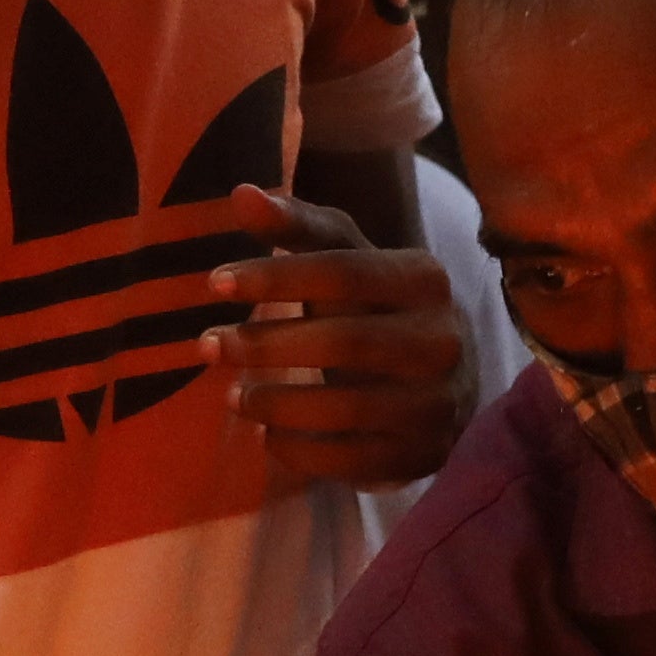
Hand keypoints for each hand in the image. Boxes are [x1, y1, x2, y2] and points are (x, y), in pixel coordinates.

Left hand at [201, 186, 463, 489]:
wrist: (444, 379)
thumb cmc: (378, 308)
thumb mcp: (346, 259)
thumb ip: (297, 228)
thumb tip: (240, 194)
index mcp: (423, 278)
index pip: (343, 271)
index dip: (276, 276)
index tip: (214, 282)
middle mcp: (442, 339)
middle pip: (345, 342)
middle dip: (268, 345)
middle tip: (210, 346)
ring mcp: (438, 403)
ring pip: (349, 409)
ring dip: (278, 404)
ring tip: (235, 396)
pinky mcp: (423, 455)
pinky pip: (353, 461)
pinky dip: (302, 451)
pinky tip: (269, 436)